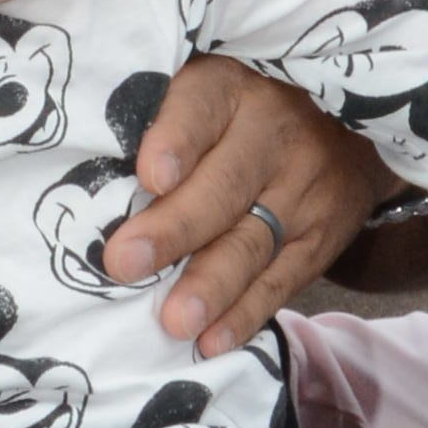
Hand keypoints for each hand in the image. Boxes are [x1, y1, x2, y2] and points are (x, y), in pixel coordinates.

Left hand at [100, 57, 388, 354]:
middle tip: (126, 262)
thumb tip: (84, 172)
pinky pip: (282, 281)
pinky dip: (246, 314)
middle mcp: (274, 134)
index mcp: (231, 88)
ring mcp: (304, 190)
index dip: (177, 140)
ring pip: (252, 241)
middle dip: (175, 229)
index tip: (150, 175)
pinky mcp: (322, 238)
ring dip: (211, 285)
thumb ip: (154, 116)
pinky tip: (212, 341)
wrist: (343, 125)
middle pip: (224, 185)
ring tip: (175, 320)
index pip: (202, 107)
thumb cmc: (237, 110)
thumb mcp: (204, 86)